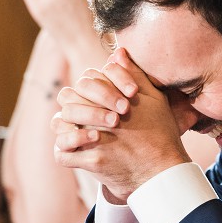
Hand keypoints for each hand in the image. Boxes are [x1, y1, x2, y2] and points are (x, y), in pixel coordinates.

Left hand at [53, 47, 189, 204]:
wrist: (161, 169)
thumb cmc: (159, 132)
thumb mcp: (153, 98)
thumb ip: (134, 74)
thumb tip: (117, 53)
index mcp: (115, 96)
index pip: (87, 80)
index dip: (94, 87)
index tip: (109, 102)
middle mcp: (102, 114)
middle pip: (68, 97)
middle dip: (76, 104)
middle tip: (90, 117)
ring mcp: (95, 137)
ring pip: (60, 123)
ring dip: (66, 125)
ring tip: (80, 132)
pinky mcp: (92, 160)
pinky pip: (62, 154)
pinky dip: (64, 151)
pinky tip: (75, 150)